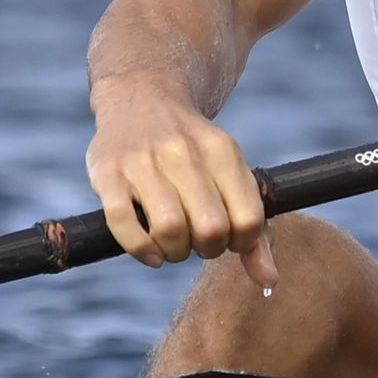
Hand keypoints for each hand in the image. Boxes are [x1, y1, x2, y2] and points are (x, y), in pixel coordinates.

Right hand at [87, 84, 279, 284]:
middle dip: (208, 249)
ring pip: (169, 229)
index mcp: (222, 151)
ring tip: (175, 246)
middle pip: (211, 229)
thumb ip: (255, 229)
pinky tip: (152, 252)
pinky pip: (123, 224)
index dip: (240, 243)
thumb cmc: (195, 154)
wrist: (141, 98)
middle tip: (199, 243)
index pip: (248, 219)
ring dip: (175, 253)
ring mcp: (143, 161)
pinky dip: (141, 250)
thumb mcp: (230, 174)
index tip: (228, 238)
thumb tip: (270, 280)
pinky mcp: (108, 173)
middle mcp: (184, 152)